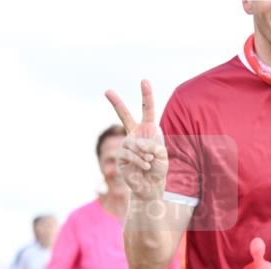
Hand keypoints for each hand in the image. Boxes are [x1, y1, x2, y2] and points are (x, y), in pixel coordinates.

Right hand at [105, 80, 168, 200]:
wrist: (150, 186)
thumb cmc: (158, 169)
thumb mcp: (163, 155)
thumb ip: (154, 146)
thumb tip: (137, 144)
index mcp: (148, 130)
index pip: (148, 110)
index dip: (146, 95)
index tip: (144, 81)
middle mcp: (135, 134)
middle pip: (124, 115)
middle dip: (116, 103)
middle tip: (107, 91)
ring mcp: (126, 144)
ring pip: (134, 142)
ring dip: (145, 154)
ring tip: (150, 163)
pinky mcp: (121, 156)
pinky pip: (130, 153)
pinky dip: (140, 161)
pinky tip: (146, 167)